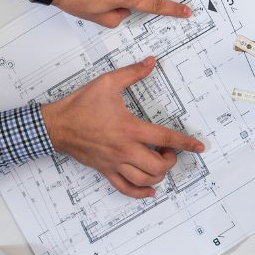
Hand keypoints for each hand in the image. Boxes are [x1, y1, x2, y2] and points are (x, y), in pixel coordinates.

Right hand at [42, 57, 205, 197]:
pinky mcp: (105, 170)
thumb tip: (151, 62)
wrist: (56, 125)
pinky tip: (149, 189)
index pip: (165, 138)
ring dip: (158, 174)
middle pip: (158, 166)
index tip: (199, 146)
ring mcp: (114, 162)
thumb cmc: (80, 105)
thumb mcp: (107, 83)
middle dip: (171, 160)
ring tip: (158, 162)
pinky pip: (125, 189)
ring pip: (144, 180)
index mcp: (129, 129)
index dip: (185, 143)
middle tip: (168, 150)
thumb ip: (132, 73)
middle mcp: (124, 149)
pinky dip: (140, 192)